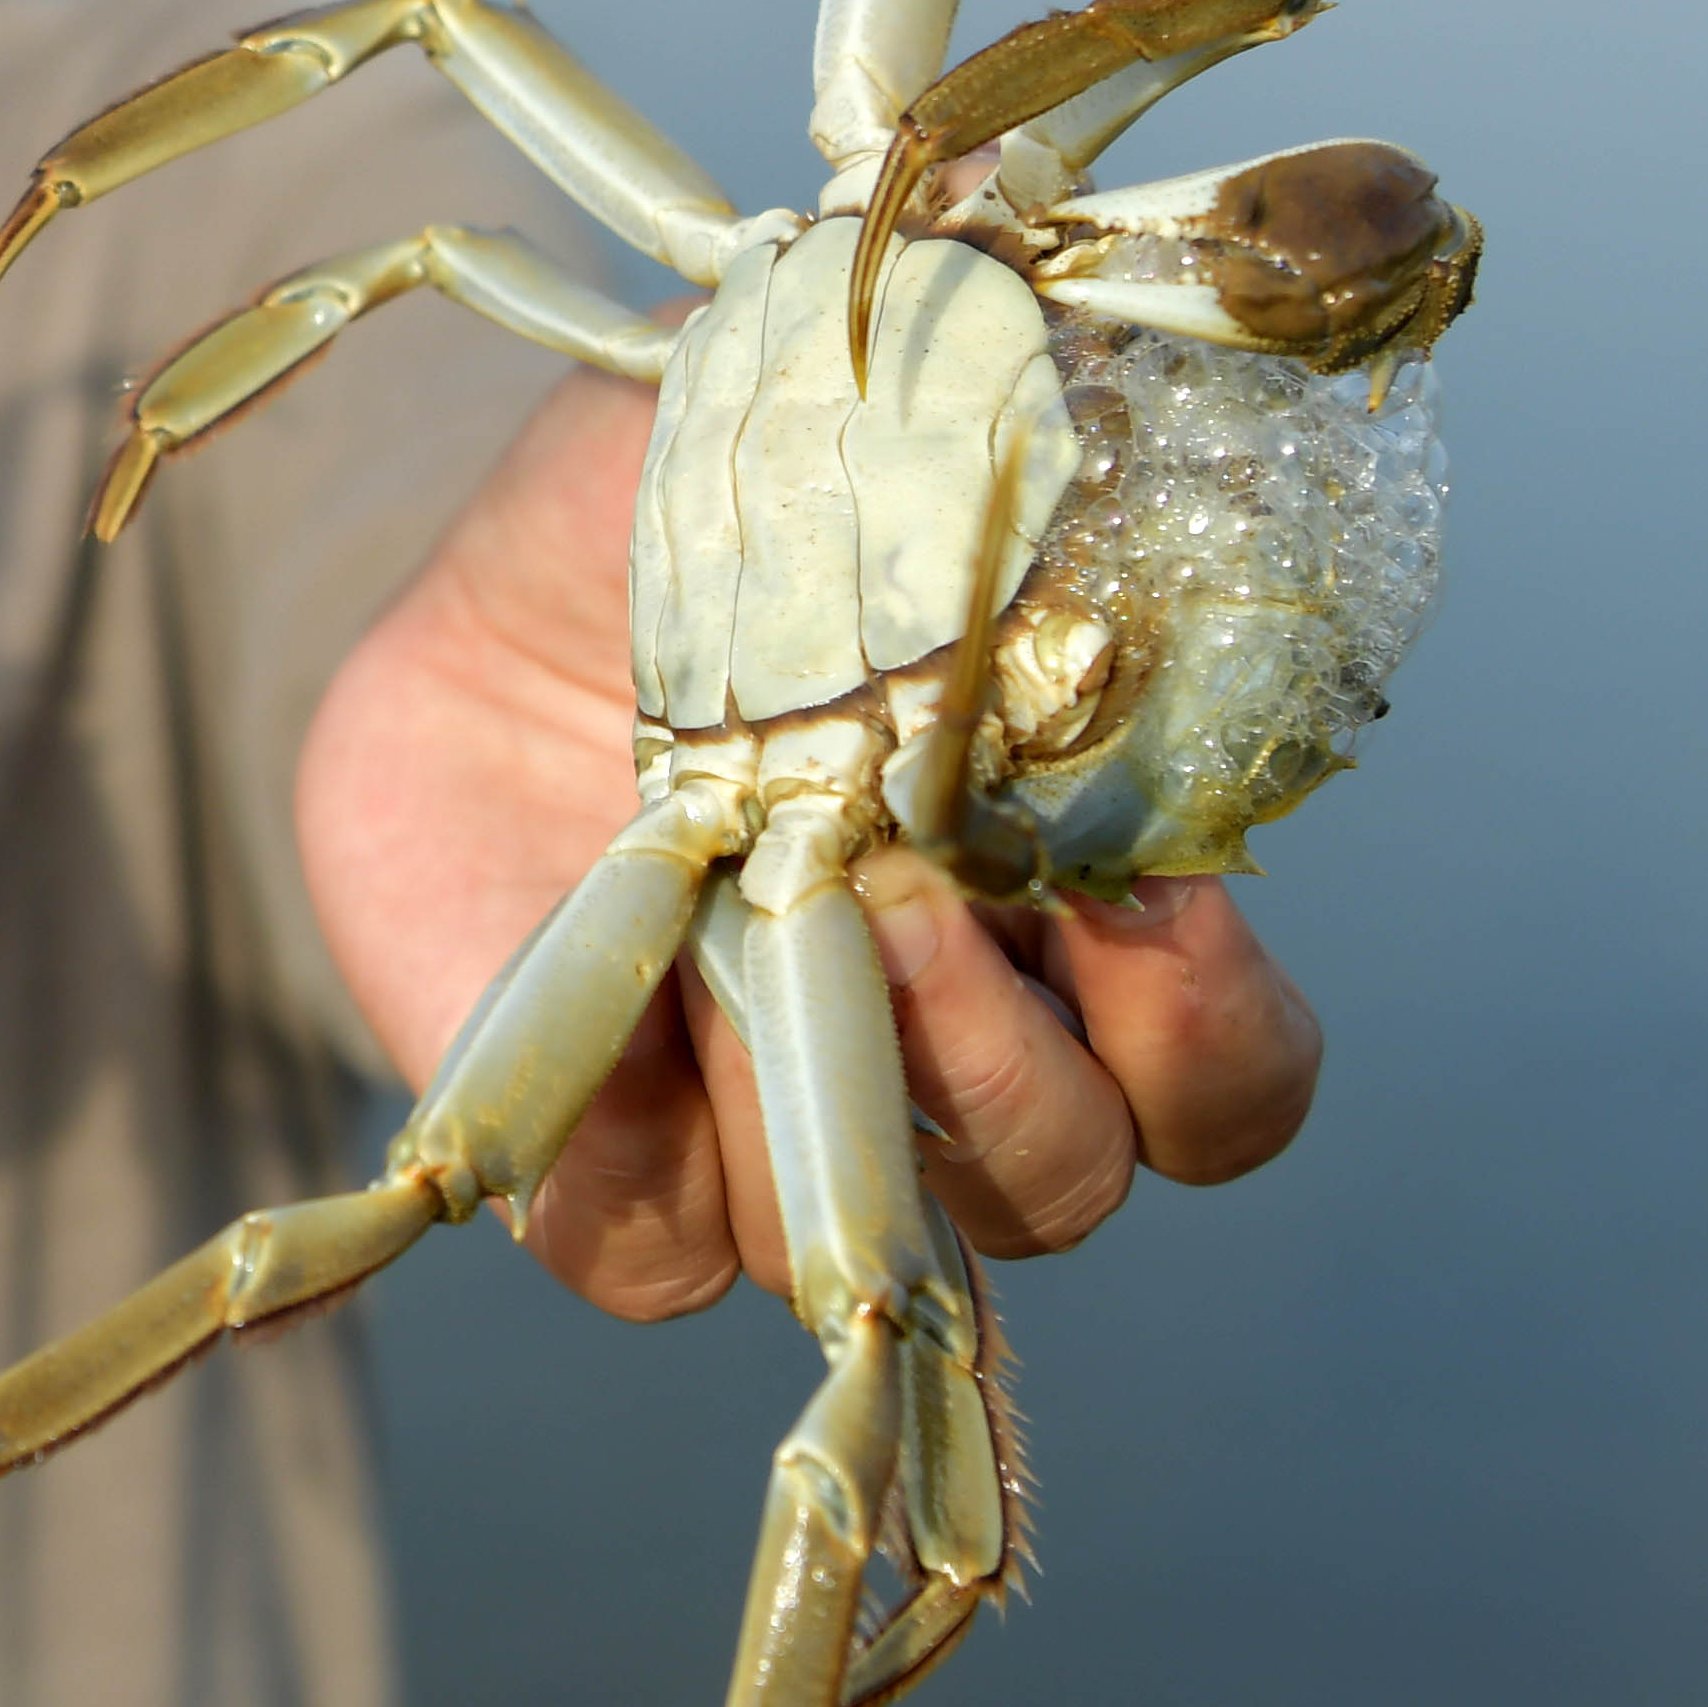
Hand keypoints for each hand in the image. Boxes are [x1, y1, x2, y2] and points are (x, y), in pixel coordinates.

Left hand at [290, 368, 1322, 1322]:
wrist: (484, 577)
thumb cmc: (715, 514)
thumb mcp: (855, 451)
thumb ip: (982, 480)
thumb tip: (1078, 458)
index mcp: (1068, 920)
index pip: (1224, 1084)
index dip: (1211, 1027)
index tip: (1152, 889)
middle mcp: (944, 1054)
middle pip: (1064, 1181)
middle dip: (1011, 1069)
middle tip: (911, 898)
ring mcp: (768, 1123)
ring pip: (864, 1248)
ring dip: (825, 1105)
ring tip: (742, 914)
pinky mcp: (607, 1161)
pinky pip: (648, 1256)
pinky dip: (639, 1161)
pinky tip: (611, 1002)